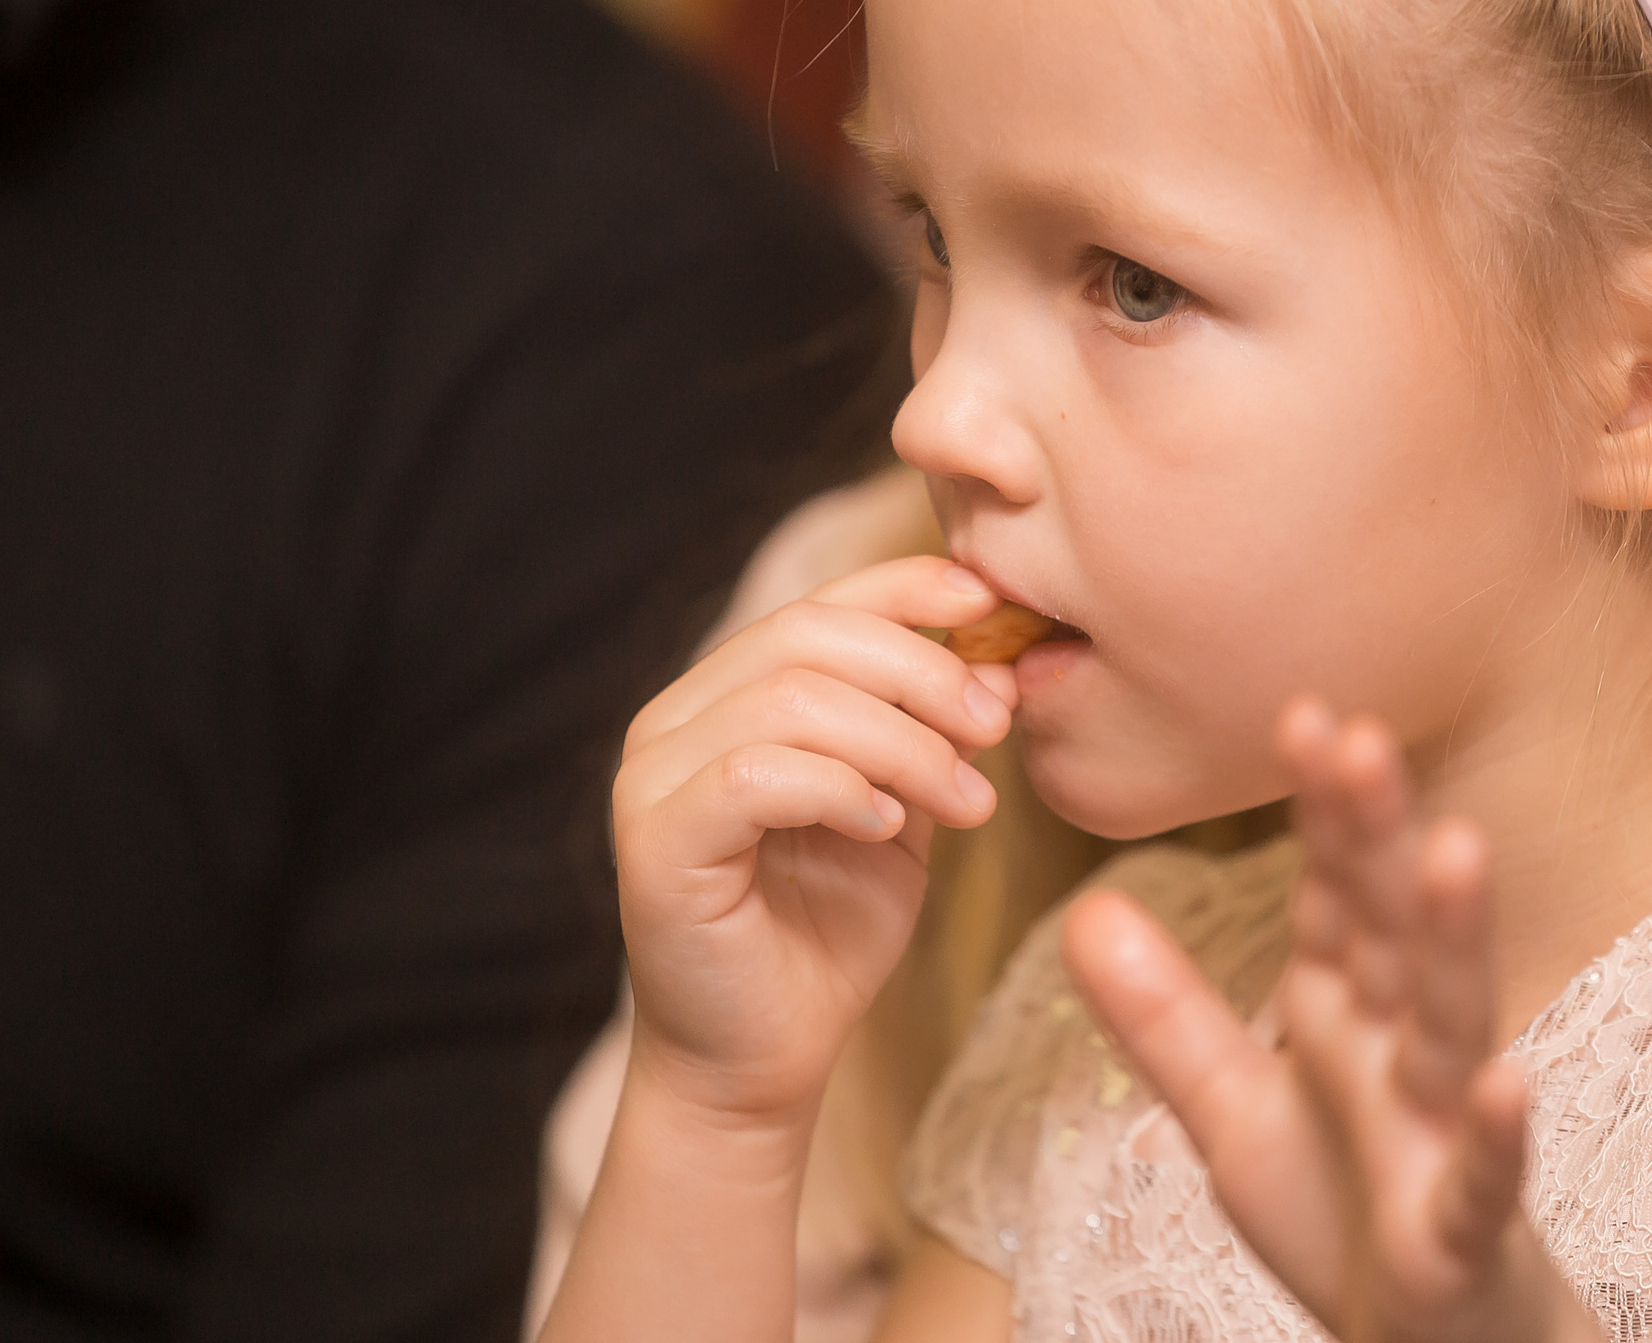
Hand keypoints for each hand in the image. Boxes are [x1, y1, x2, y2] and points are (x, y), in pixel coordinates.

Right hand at [613, 557, 1015, 1122]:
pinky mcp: (655, 840)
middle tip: (995, 726)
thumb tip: (997, 663)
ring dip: (900, 740)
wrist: (764, 1062)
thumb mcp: (903, 813)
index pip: (818, 604)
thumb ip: (932, 736)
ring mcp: (654, 776)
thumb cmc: (827, 935)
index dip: (903, 588)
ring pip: (789, 699)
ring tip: (966, 800)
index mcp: (729, 696)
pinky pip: (755, 773)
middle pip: (806, 634)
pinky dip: (839, 787)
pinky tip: (887, 827)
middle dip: (920, 670)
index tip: (990, 603)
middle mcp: (676, 719)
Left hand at [1063, 698, 1599, 1342]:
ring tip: (1455, 849)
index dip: (1322, 811)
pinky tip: (1504, 1079)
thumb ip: (1164, 1017)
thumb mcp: (1230, 1111)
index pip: (1333, 893)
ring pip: (1451, 1022)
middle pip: (1388, 929)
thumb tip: (1084, 910)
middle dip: (1376, 837)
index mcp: (1341, 1011)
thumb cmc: (1344, 1212)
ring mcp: (1441, 1133)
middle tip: (1360, 736)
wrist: (1426, 1340)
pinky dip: (1493, 1131)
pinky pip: (1482, 1174)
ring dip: (1454, 941)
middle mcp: (1399, 1049)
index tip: (1302, 714)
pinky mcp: (1464, 1225)